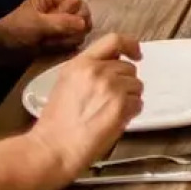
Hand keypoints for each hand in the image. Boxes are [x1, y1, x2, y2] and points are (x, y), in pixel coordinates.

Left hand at [0, 0, 91, 59]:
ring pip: (83, 27)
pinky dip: (67, 44)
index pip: (75, 2)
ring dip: (66, 39)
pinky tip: (53, 46)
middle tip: (50, 37)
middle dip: (68, 30)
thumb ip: (60, 23)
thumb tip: (83, 25)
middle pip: (83, 13)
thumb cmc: (15, 32)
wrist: (2, 50)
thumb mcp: (36, 26)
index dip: (67, 16)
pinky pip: (78, 37)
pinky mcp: (66, 30)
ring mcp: (66, 16)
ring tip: (48, 43)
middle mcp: (63, 2)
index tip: (51, 27)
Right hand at [26, 33, 142, 177]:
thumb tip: (113, 65)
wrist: (52, 148)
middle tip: (109, 101)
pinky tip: (113, 121)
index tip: (136, 53)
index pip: (114, 40)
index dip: (131, 45)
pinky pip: (138, 104)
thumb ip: (89, 70)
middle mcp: (97, 71)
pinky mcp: (120, 105)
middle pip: (129, 68)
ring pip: (137, 86)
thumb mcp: (66, 83)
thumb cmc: (56, 124)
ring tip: (107, 113)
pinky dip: (131, 113)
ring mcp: (111, 87)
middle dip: (125, 84)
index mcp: (80, 64)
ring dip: (129, 99)